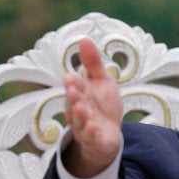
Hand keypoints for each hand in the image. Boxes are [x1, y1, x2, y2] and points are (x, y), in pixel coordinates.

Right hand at [63, 37, 122, 177]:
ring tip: (80, 107)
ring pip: (80, 121)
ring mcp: (85, 127)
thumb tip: (85, 38)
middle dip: (73, 97)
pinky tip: (93, 127)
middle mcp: (78, 111)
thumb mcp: (101, 81)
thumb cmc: (102, 106)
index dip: (74, 84)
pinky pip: (91, 138)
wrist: (108, 136)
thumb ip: (93, 63)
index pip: (75, 88)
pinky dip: (91, 133)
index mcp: (79, 95)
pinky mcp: (94, 141)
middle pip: (74, 104)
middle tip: (72, 89)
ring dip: (80, 115)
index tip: (71, 77)